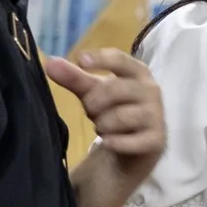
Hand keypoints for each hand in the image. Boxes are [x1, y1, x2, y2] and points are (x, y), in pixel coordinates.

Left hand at [47, 50, 164, 177]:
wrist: (134, 147)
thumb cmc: (113, 110)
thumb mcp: (92, 92)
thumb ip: (74, 78)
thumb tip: (50, 63)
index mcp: (138, 73)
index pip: (121, 60)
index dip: (101, 59)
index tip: (81, 61)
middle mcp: (151, 91)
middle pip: (115, 89)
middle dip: (94, 102)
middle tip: (91, 110)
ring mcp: (156, 116)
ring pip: (119, 117)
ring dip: (102, 124)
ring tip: (103, 128)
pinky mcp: (156, 140)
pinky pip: (127, 141)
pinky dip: (112, 142)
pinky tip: (109, 142)